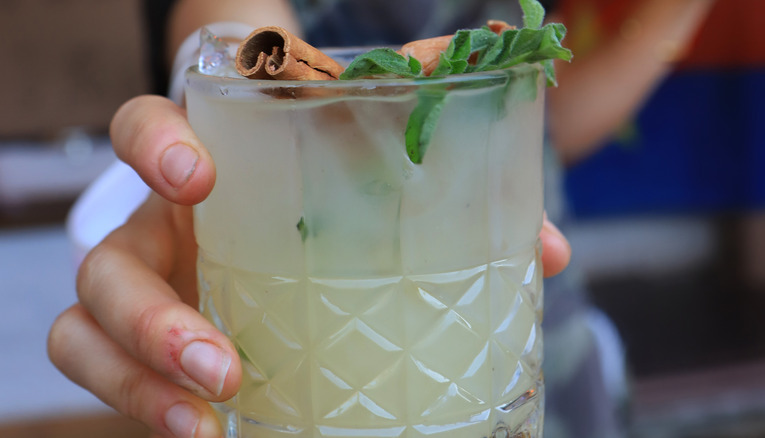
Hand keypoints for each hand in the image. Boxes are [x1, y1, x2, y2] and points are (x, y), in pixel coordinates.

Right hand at [48, 95, 570, 437]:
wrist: (261, 182)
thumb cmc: (316, 170)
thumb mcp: (363, 161)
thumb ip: (444, 191)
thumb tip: (545, 249)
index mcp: (207, 165)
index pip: (143, 126)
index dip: (155, 146)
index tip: (200, 178)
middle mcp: (160, 227)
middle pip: (104, 263)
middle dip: (150, 317)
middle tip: (223, 364)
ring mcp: (149, 286)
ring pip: (84, 330)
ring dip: (135, 383)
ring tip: (205, 422)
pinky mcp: (151, 341)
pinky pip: (112, 377)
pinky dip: (143, 407)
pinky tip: (207, 434)